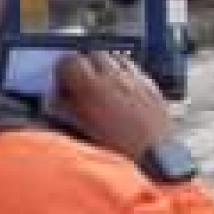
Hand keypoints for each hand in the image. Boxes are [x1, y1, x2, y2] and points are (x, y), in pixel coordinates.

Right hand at [54, 52, 173, 160]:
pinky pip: (134, 69)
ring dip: (105, 65)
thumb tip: (57, 100)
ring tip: (102, 84)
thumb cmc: (117, 152)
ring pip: (115, 58)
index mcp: (92, 87)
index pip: (70, 61)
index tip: (62, 81)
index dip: (63, 69)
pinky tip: (123, 90)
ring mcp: (136, 79)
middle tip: (81, 81)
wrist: (156, 160)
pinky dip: (125, 73)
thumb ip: (67, 110)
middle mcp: (115, 77)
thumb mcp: (83, 133)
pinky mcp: (152, 86)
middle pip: (93, 54)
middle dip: (84, 64)